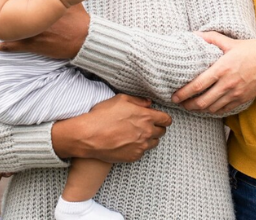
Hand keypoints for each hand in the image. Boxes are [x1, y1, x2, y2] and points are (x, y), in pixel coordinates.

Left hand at [0, 3, 89, 58]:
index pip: (17, 0)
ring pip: (8, 31)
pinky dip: (2, 46)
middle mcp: (32, 21)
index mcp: (38, 7)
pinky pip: (13, 47)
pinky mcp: (33, 45)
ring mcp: (31, 34)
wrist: (82, 37)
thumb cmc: (76, 17)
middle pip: (9, 15)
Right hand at [51, 94, 171, 162]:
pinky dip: (138, 147)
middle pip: (162, 132)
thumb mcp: (120, 99)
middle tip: (145, 124)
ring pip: (154, 143)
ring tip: (136, 134)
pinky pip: (142, 152)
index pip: (166, 120)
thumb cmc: (103, 115)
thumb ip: (138, 101)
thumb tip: (149, 103)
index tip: (159, 118)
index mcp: (146, 117)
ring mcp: (141, 146)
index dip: (163, 118)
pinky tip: (128, 142)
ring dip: (149, 138)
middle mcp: (147, 132)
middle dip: (156, 127)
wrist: (89, 136)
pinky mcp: (134, 156)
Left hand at [171, 32, 255, 114]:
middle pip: (202, 102)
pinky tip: (208, 107)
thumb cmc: (254, 49)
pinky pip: (224, 110)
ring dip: (199, 109)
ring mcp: (236, 94)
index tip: (174, 96)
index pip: (197, 85)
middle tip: (180, 104)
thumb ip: (211, 38)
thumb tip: (194, 34)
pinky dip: (213, 110)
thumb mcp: (231, 42)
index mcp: (222, 69)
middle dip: (188, 105)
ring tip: (191, 106)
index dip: (183, 93)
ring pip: (212, 108)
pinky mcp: (243, 99)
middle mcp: (228, 84)